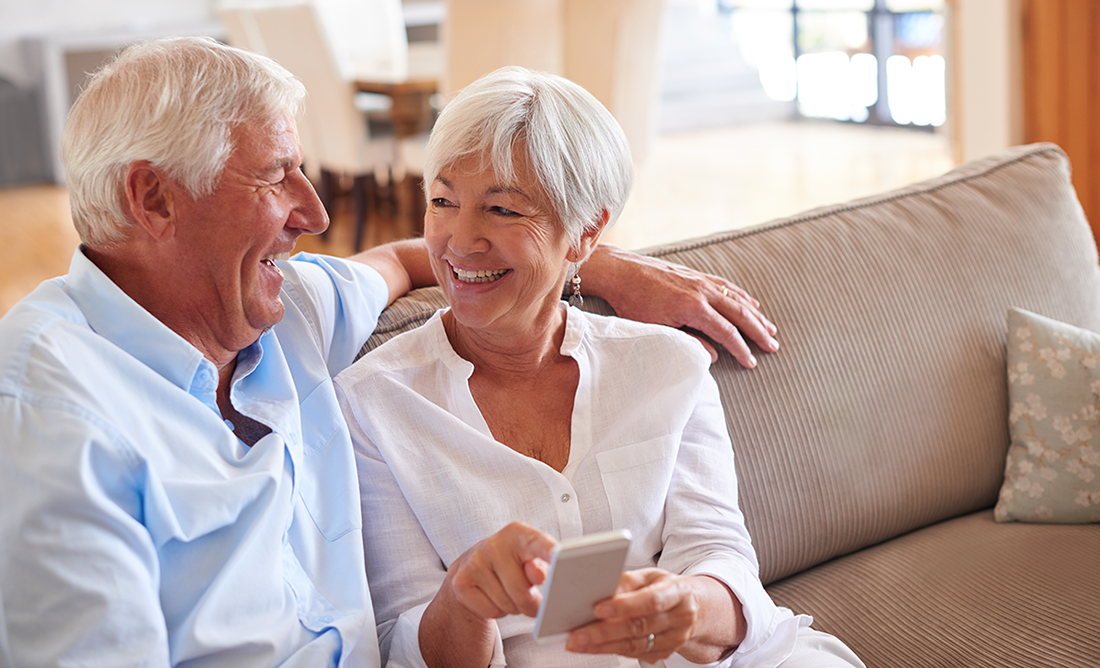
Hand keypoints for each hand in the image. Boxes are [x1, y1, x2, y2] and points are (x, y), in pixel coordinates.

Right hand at [444, 522, 555, 620]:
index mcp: (518, 533)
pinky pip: (491, 612)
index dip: (550, 552)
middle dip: (531, 603)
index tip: (559, 556)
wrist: (472, 567)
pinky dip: (496, 612)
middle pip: (522, 591)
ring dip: (513, 607)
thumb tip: (539, 574)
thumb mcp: (532, 560)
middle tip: (529, 596)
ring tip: (507, 591)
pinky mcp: (460, 581)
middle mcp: (493, 544)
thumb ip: (543, 566)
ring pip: (507, 605)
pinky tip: (492, 596)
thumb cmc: (513, 564)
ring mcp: (474, 561)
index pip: (538, 544)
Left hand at [564, 569, 743, 663]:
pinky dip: (611, 650)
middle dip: (604, 632)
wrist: (696, 608)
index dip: (625, 606)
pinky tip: (593, 646)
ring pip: (635, 645)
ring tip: (578, 643)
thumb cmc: (669, 588)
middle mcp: (679, 618)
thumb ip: (628, 581)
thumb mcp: (652, 576)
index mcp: (678, 592)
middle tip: (577, 635)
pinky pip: (635, 654)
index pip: (651, 601)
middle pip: (639, 627)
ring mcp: (674, 639)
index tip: (599, 609)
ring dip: (602, 646)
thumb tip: (601, 589)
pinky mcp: (665, 653)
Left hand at [583, 244, 778, 367]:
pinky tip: (751, 303)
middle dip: (758, 331)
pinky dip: (742, 296)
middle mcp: (702, 291)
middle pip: (739, 313)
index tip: (752, 363)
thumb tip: (713, 354)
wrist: (620, 271)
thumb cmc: (632, 303)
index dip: (741, 349)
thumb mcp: (656, 329)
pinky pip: (726, 286)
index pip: (726, 332)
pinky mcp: (695, 274)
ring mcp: (700, 280)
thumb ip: (687, 342)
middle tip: (774, 346)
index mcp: (693, 307)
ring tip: (770, 328)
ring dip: (755, 314)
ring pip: (736, 298)